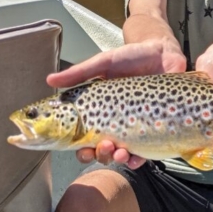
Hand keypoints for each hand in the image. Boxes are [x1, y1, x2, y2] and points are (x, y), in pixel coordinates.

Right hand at [47, 38, 185, 165]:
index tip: (78, 148)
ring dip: (116, 158)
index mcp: (98, 109)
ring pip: (119, 153)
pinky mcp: (153, 128)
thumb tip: (49, 80)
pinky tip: (135, 157)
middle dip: (98, 154)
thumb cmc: (132, 57)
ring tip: (120, 152)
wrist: (163, 52)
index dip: (78, 146)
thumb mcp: (104, 63)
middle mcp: (114, 121)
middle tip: (103, 146)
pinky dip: (137, 159)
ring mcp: (133, 126)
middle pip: (99, 149)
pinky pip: (143, 152)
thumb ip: (79, 73)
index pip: (82, 135)